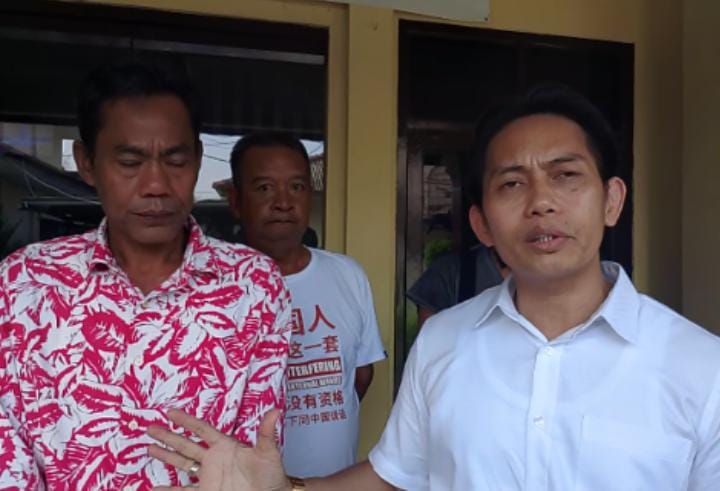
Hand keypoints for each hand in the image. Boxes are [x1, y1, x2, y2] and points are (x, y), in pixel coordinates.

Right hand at [148, 409, 290, 490]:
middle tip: (150, 427)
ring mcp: (209, 476)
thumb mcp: (269, 453)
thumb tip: (276, 411)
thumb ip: (266, 433)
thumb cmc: (272, 475)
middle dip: (168, 436)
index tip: (169, 412)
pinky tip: (155, 488)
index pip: (201, 429)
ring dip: (166, 456)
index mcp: (226, 446)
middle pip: (186, 445)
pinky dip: (169, 490)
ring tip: (149, 448)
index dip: (186, 421)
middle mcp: (214, 459)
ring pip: (182, 464)